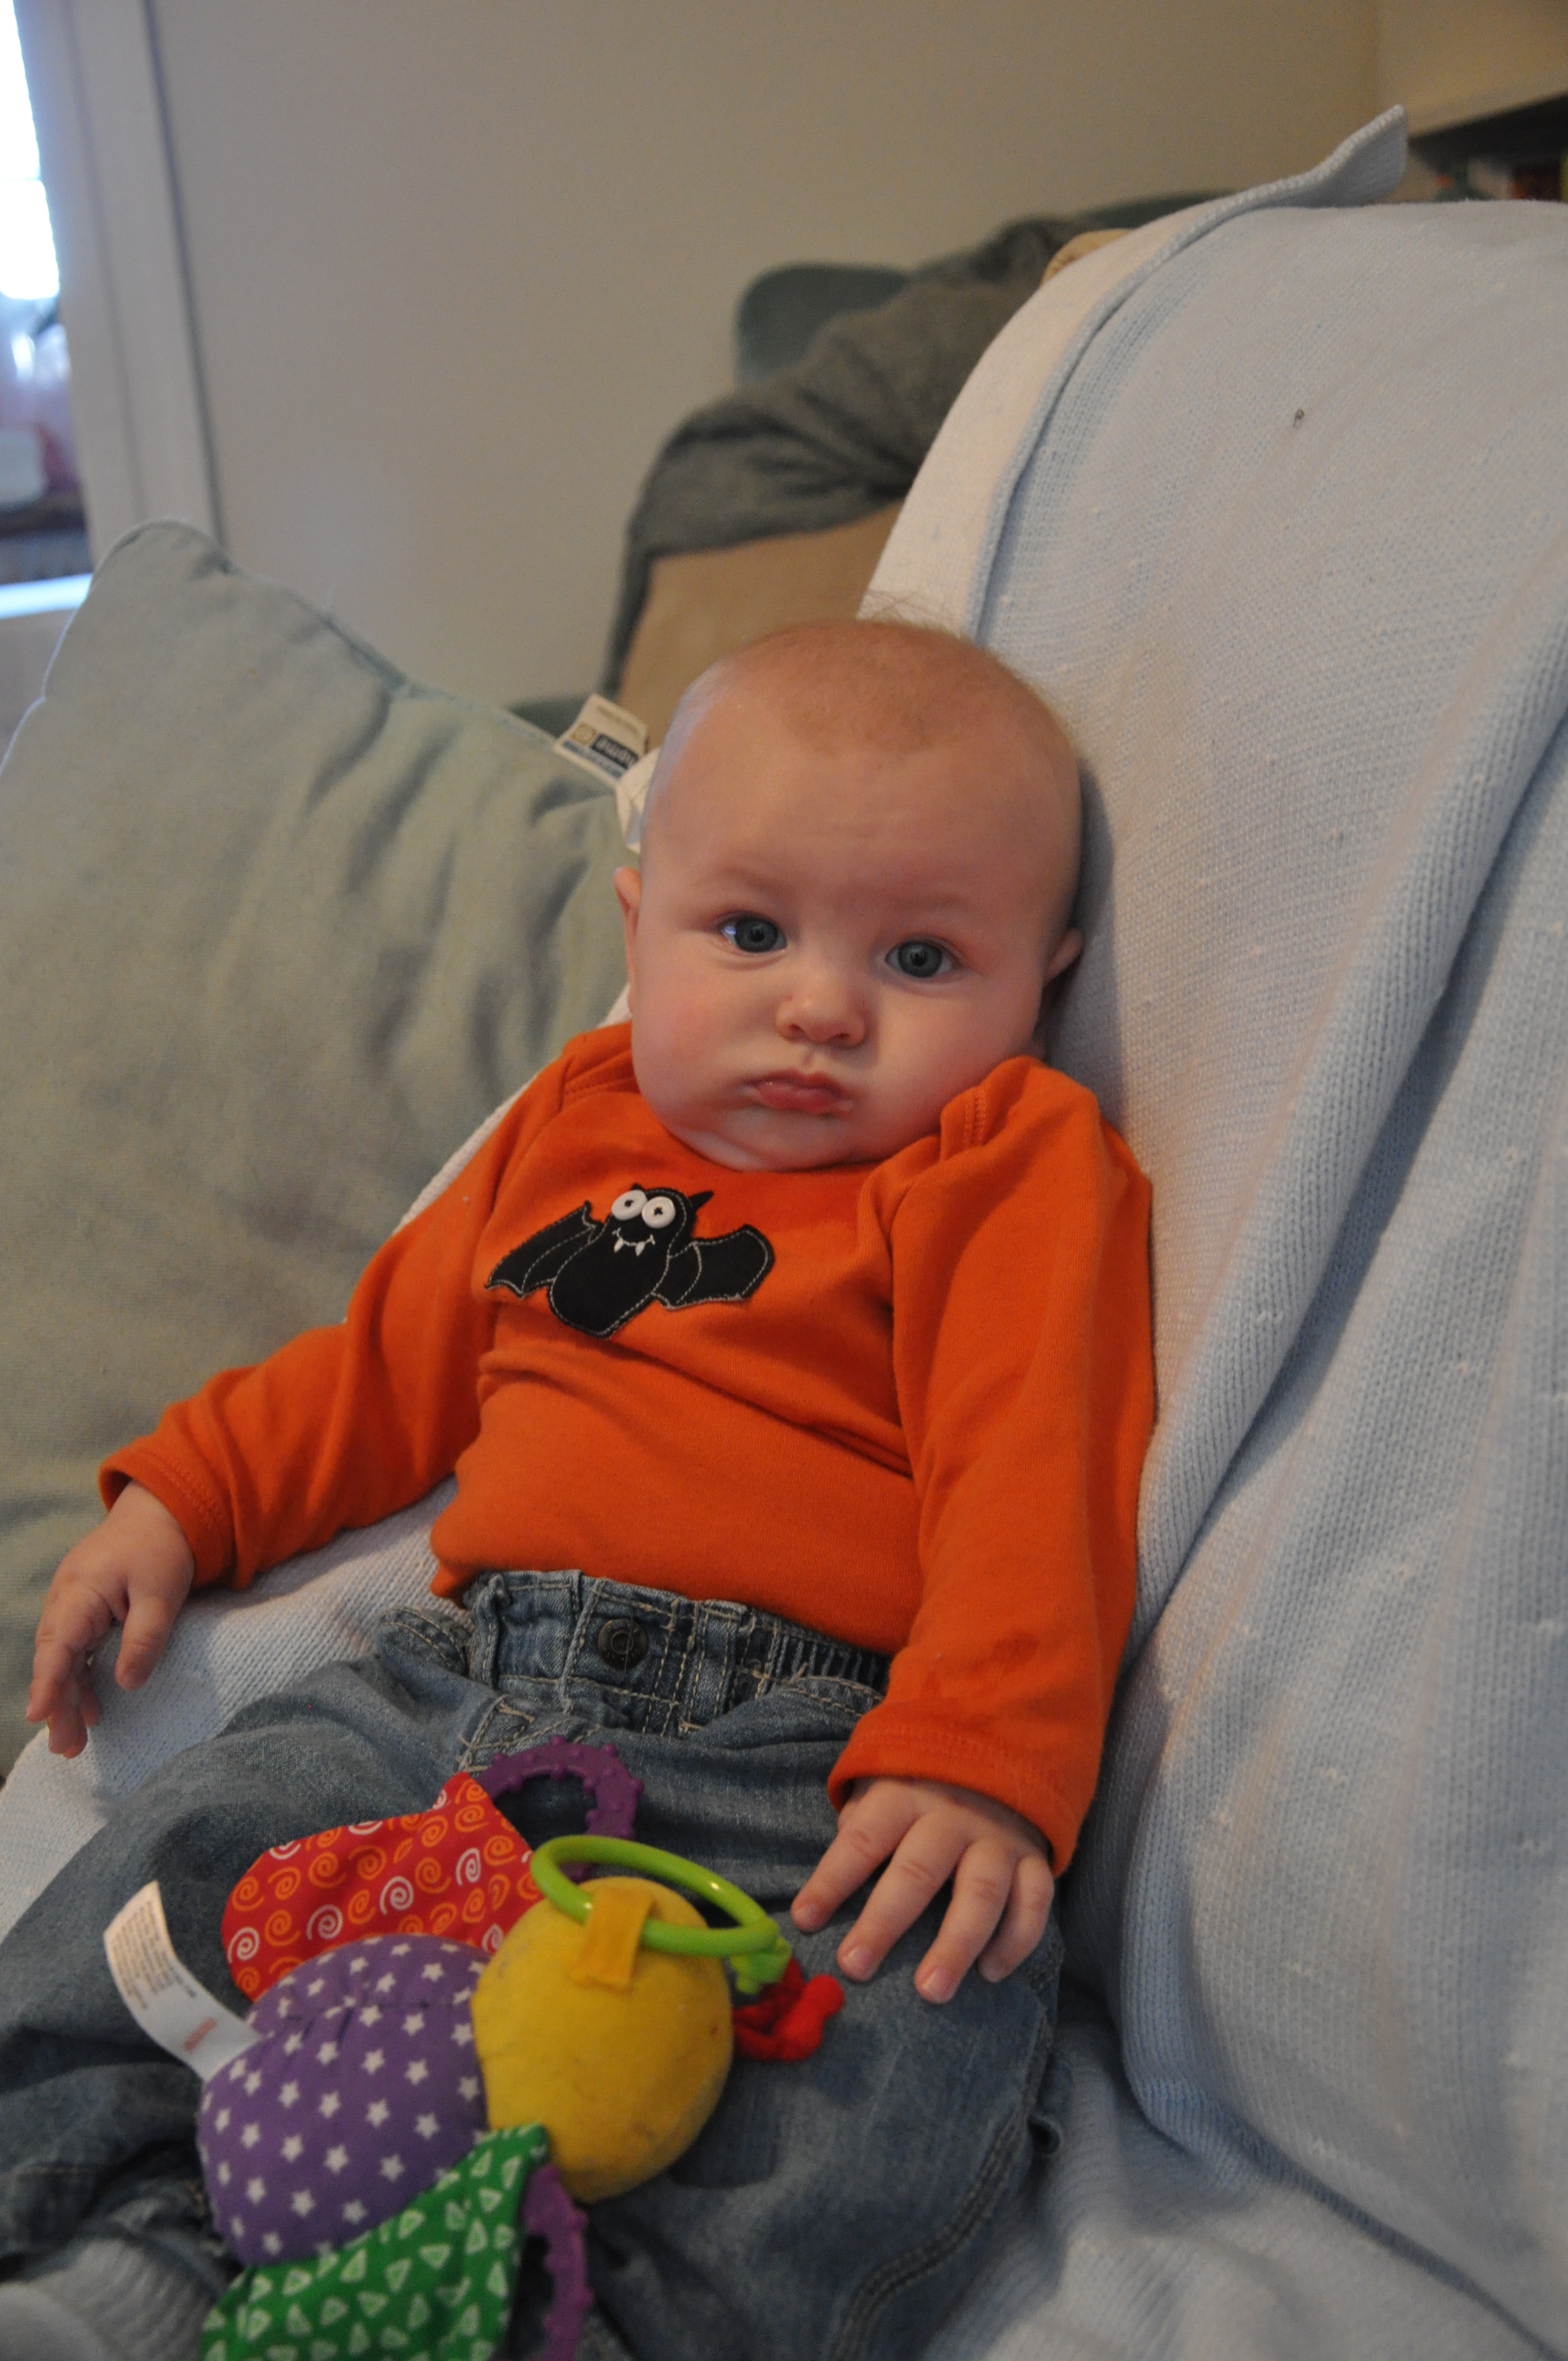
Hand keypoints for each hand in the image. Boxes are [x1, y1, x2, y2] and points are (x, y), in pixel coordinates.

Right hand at [26, 1482, 195, 1757]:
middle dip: (57, 1705)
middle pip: (55, 1660)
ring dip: (66, 1699)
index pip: (57, 1646)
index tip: (38, 1715)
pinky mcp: (86, 1610)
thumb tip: (126, 1684)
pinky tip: (89, 1709)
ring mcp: (74, 1605)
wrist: (164, 1512)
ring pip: (62, 1659)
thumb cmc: (163, 1549)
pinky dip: (79, 1679)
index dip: (48, 1683)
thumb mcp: (162, 1593)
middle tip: (66, 1749)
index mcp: (81, 1592)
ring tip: (74, 1744)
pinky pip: (75, 1650)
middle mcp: (67, 1600)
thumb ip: (145, 1638)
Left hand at [791, 1775, 1053, 2003]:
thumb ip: (858, 1828)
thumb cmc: (920, 1787)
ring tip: (930, 1991)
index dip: (832, 1880)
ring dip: (955, 1944)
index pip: (863, 1839)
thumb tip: (828, 1885)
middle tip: (855, 1967)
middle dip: (884, 1922)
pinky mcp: (1033, 1857)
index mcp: (903, 1795)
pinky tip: (990, 1973)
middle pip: (917, 1871)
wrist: (999, 1752)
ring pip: (981, 1892)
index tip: (806, 1920)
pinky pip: (1034, 1901)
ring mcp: (997, 1837)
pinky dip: (1016, 1939)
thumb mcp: (881, 1787)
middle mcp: (952, 1815)